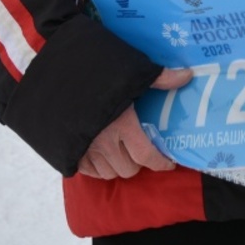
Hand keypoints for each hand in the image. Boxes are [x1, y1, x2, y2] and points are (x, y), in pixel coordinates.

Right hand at [76, 67, 191, 179]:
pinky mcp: (69, 153)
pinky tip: (103, 154)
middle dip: (139, 163)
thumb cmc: (96, 73)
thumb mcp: (130, 72)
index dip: (160, 163)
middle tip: (141, 149)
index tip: (168, 163)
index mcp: (122, 125)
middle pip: (129, 169)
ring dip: (119, 166)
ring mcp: (84, 150)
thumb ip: (160, 78)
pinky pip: (90, 172)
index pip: (146, 156)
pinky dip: (100, 167)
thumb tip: (188, 75)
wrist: (56, 77)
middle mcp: (104, 143)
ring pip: (110, 173)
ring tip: (122, 152)